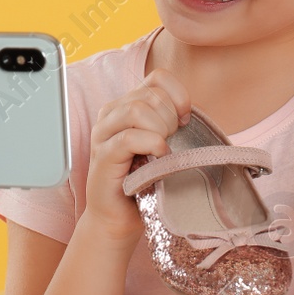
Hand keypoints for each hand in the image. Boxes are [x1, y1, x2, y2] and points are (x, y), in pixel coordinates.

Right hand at [84, 68, 191, 244]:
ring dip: (160, 131)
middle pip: (151, 94)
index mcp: (126, 104)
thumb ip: (170, 121)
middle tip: (171, 143)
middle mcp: (111, 113)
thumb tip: (190, 111)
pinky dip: (152, 146)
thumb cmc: (145, 180)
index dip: (179, 96)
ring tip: (162, 152)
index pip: (158, 77)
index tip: (185, 122)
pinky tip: (159, 159)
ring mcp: (103, 133)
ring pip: (137, 109)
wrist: (120, 217)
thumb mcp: (161, 143)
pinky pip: (130, 138)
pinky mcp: (103, 155)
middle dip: (170, 119)